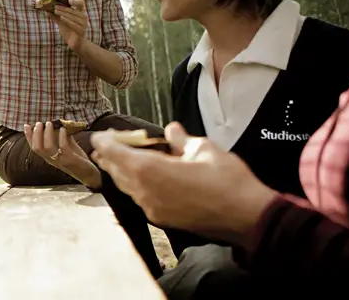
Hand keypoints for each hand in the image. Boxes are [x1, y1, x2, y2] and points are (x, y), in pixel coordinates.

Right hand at [24, 121, 101, 188]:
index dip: (28, 137)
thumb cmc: (77, 159)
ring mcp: (60, 160)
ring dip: (47, 134)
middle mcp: (51, 159)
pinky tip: (62, 129)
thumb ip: (61, 137)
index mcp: (48, 157)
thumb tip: (58, 123)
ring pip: (47, 148)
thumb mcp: (67, 146)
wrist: (89, 173)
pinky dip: (61, 137)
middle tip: (39, 123)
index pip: (34, 147)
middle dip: (36, 134)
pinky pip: (63, 148)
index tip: (26, 125)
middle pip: (37, 148)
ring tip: (49, 123)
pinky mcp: (70, 160)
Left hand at [54, 0, 87, 50]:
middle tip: (55, 6)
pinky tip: (62, 18)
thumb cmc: (69, 30)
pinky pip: (74, 24)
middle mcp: (83, 17)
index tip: (67, 0)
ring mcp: (83, 24)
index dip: (75, 1)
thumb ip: (55, 16)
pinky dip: (67, 20)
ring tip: (56, 11)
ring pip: (73, 16)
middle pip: (73, 10)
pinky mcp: (81, 30)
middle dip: (63, 8)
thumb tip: (47, 10)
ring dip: (64, 13)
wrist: (75, 43)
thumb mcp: (61, 22)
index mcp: (80, 13)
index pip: (81, 3)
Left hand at [90, 122, 276, 246]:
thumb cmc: (228, 180)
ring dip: (120, 171)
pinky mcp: (162, 219)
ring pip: (126, 186)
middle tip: (107, 144)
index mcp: (150, 170)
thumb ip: (182, 140)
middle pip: (116, 171)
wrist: (248, 217)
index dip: (105, 141)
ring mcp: (152, 208)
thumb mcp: (205, 149)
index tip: (100, 134)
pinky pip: (139, 198)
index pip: (115, 152)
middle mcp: (145, 191)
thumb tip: (172, 130)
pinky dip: (134, 185)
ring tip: (117, 159)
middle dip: (109, 156)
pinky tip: (141, 178)